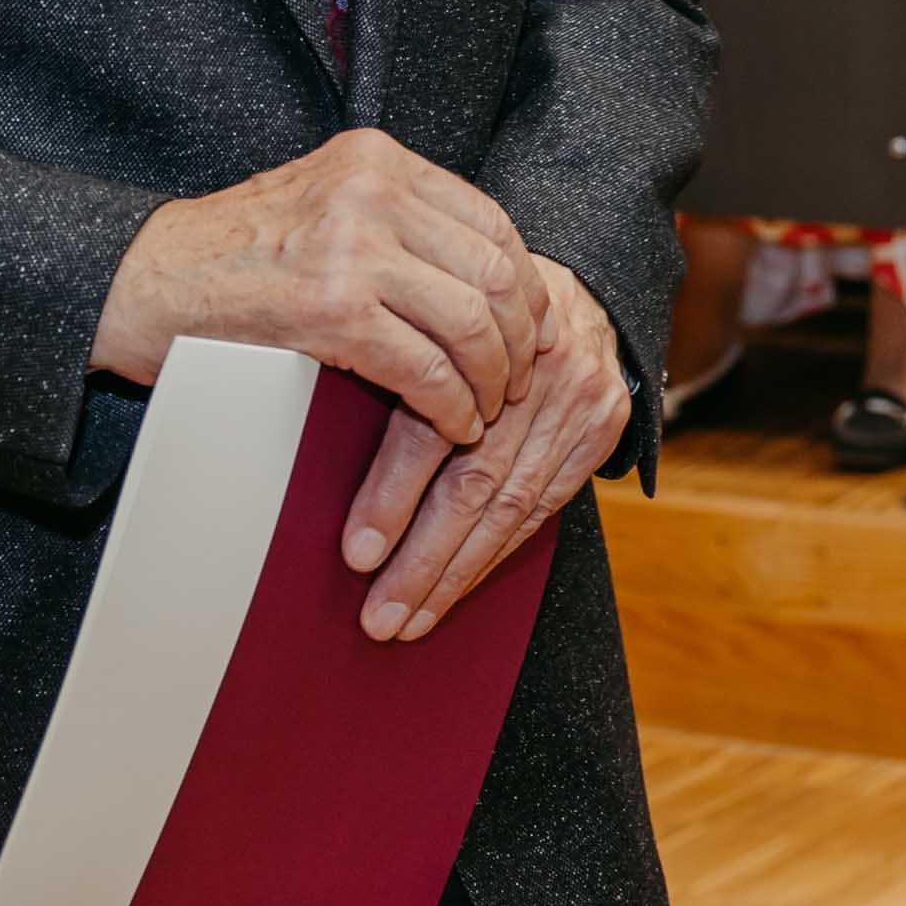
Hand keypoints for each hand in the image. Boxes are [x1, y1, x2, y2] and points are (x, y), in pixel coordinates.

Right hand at [95, 130, 546, 445]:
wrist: (141, 280)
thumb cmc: (232, 253)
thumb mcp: (325, 202)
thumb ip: (398, 218)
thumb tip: (489, 270)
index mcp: (378, 159)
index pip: (491, 219)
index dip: (526, 282)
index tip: (533, 326)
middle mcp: (372, 190)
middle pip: (496, 269)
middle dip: (521, 336)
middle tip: (520, 378)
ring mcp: (351, 247)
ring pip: (470, 321)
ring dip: (492, 377)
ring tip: (488, 408)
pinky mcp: (328, 309)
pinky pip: (423, 367)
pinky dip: (451, 405)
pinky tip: (453, 423)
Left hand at [338, 256, 631, 639]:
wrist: (578, 286)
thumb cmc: (476, 312)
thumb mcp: (427, 317)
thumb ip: (389, 366)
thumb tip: (302, 436)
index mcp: (478, 331)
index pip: (430, 426)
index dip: (393, 494)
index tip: (357, 553)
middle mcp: (536, 367)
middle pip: (475, 479)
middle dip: (424, 559)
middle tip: (380, 615)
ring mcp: (579, 398)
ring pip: (511, 505)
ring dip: (457, 572)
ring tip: (411, 618)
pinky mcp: (604, 428)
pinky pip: (545, 506)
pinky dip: (498, 551)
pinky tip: (461, 584)